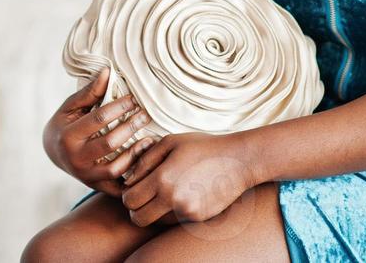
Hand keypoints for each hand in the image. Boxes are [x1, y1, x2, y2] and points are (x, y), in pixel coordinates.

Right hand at [42, 67, 160, 198]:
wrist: (53, 154)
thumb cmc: (65, 124)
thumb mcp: (71, 107)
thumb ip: (90, 92)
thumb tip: (108, 72)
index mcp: (68, 136)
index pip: (99, 119)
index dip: (119, 107)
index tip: (134, 98)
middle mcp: (76, 158)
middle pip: (110, 143)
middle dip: (131, 127)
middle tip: (146, 115)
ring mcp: (86, 176)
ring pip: (116, 168)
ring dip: (136, 153)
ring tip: (150, 139)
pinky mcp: (95, 186)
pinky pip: (118, 186)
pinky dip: (133, 177)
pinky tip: (144, 162)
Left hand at [118, 132, 254, 226]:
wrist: (238, 160)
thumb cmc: (202, 146)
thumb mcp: (170, 142)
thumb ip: (145, 160)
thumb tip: (128, 179)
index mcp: (163, 178)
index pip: (129, 200)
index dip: (127, 194)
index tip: (135, 186)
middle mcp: (173, 199)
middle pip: (138, 218)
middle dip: (136, 208)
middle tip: (144, 195)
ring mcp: (187, 212)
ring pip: (156, 222)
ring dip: (154, 212)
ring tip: (164, 192)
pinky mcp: (198, 218)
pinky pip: (174, 221)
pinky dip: (172, 212)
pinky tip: (182, 194)